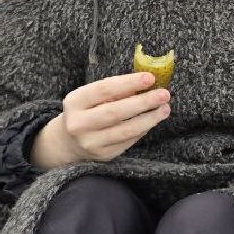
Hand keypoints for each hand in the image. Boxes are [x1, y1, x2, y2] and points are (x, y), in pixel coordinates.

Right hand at [31, 72, 169, 168]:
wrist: (68, 142)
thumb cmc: (86, 111)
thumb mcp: (91, 96)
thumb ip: (114, 89)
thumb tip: (146, 81)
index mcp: (74, 102)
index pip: (104, 90)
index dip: (128, 83)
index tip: (150, 78)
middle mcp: (79, 124)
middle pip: (115, 112)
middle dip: (143, 102)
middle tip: (164, 94)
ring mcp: (90, 142)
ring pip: (125, 130)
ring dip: (149, 118)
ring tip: (164, 109)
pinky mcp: (103, 155)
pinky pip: (129, 141)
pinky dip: (143, 129)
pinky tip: (153, 120)